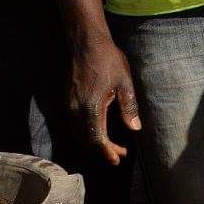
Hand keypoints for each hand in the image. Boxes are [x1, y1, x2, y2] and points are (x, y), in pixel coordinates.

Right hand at [69, 34, 140, 165]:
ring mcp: (69, 106)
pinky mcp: (68, 101)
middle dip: (103, 149)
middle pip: (86, 139)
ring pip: (78, 133)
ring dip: (94, 142)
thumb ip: (128, 107)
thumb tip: (135, 128)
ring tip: (112, 145)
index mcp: (91, 107)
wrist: (86, 44)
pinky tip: (99, 130)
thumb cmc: (108, 61)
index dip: (107, 151)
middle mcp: (76, 110)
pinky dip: (86, 132)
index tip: (117, 159)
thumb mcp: (125, 83)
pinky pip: (75, 124)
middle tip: (120, 153)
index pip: (96, 139)